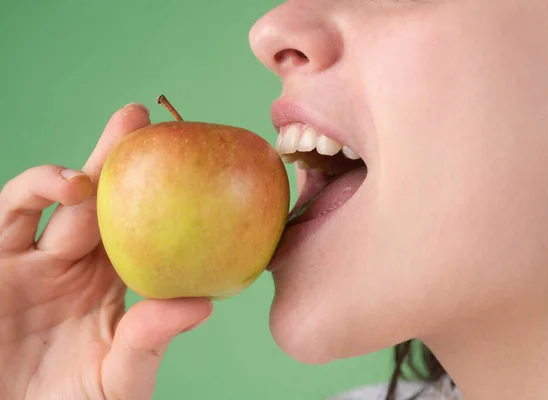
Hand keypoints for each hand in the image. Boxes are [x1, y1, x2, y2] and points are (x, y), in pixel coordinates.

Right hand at [0, 104, 212, 399]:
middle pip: (103, 200)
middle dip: (119, 157)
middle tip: (146, 116)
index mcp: (113, 284)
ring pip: (57, 199)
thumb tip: (204, 303)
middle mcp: (75, 265)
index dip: (162, 197)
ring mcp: (32, 261)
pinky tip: (65, 184)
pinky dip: (33, 191)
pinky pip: (11, 215)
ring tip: (115, 144)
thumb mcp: (119, 378)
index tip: (191, 164)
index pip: (142, 230)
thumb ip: (151, 339)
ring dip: (78, 170)